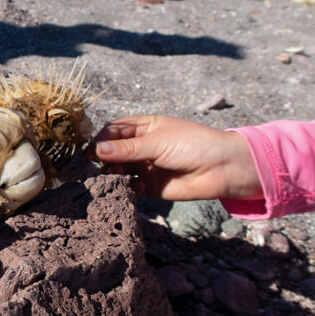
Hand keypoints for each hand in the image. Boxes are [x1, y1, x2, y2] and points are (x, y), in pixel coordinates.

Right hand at [91, 115, 261, 200]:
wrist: (221, 169)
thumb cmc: (192, 145)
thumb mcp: (158, 142)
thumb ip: (128, 149)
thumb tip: (97, 150)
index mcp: (144, 127)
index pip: (114, 130)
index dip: (102, 139)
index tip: (92, 151)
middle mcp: (142, 146)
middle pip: (113, 151)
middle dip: (104, 158)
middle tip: (99, 167)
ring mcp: (146, 166)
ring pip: (119, 169)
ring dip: (113, 173)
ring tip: (114, 177)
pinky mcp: (150, 186)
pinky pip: (130, 187)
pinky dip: (126, 188)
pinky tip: (131, 187)